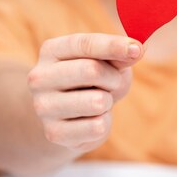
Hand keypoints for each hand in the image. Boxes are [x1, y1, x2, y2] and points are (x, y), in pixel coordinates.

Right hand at [27, 33, 143, 152]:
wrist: (74, 115)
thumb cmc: (96, 80)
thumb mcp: (110, 62)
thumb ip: (121, 55)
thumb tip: (136, 49)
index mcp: (52, 50)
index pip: (85, 44)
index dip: (113, 46)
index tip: (136, 49)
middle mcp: (39, 77)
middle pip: (91, 70)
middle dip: (113, 78)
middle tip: (113, 82)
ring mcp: (43, 107)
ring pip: (96, 101)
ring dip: (108, 101)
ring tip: (99, 101)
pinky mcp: (54, 133)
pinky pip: (97, 127)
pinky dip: (104, 123)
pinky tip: (91, 119)